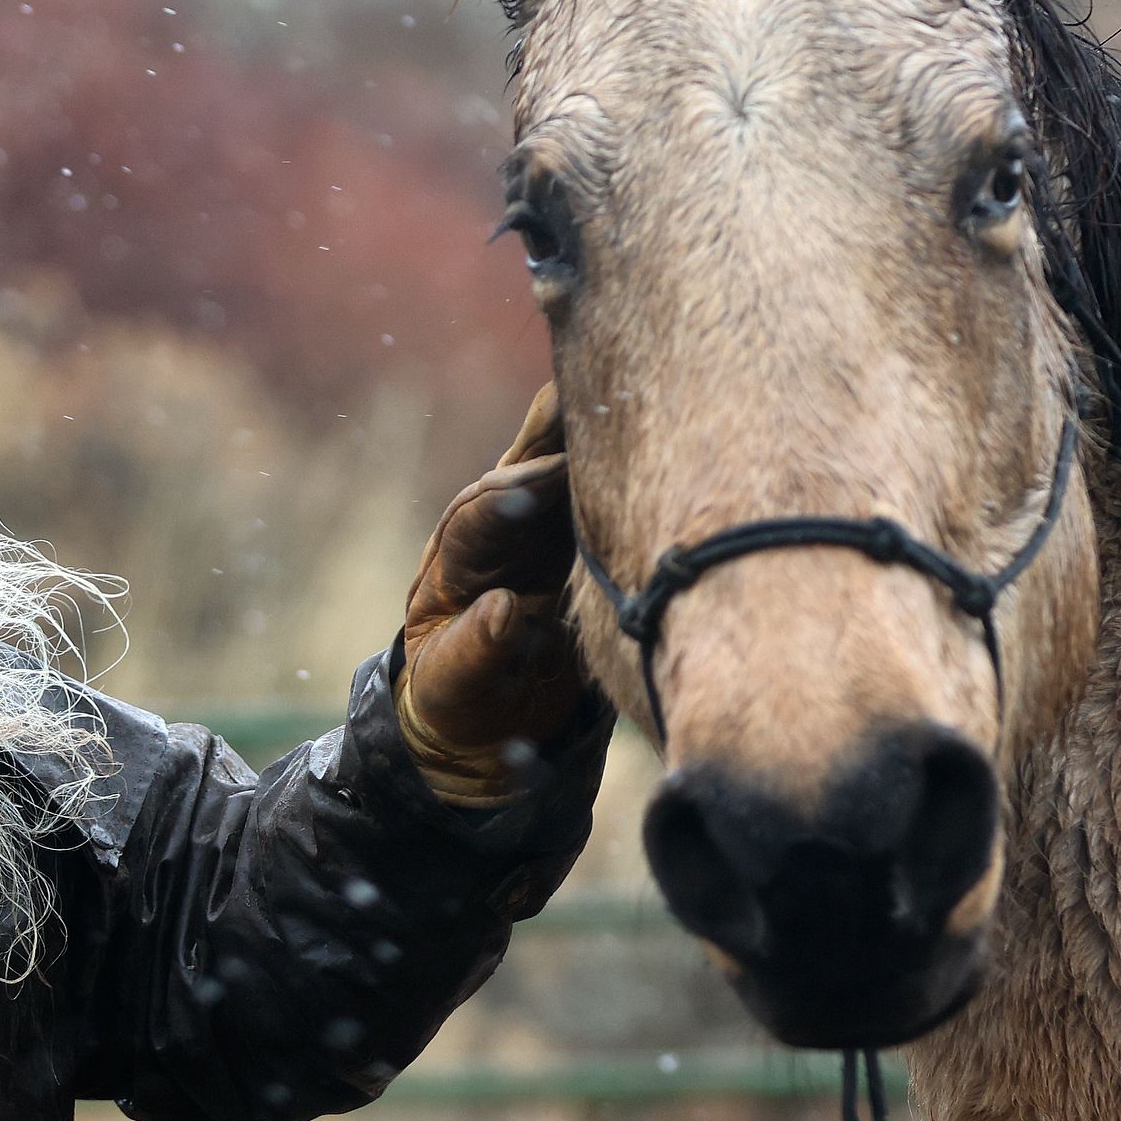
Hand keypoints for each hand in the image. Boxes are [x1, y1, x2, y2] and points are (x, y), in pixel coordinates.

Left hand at [396, 383, 595, 805]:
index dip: (504, 502)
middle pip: (521, 469)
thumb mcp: (454, 690)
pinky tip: (665, 441)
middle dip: (549, 436)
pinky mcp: (584, 544)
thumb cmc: (462, 703)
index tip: (534, 490)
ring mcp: (544, 533)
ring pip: (565, 470)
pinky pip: (605, 497)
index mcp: (456, 563)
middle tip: (582, 399)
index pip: (476, 518)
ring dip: (594, 438)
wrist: (491, 722)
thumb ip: (474, 651)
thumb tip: (506, 608)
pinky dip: (627, 470)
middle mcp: (499, 532)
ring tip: (633, 398)